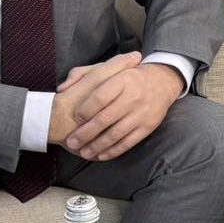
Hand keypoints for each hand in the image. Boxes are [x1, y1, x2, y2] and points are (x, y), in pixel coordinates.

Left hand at [57, 58, 181, 160]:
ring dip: (97, 146)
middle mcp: (133, 97)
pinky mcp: (148, 126)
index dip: (85, 110)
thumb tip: (62, 89)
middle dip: (85, 133)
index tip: (75, 119)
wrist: (161, 82)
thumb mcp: (107, 68)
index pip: (99, 98)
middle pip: (105, 119)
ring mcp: (141, 113)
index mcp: (122, 80)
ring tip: (83, 152)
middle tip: (72, 142)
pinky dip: (113, 151)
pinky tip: (101, 155)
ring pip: (115, 134)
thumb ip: (82, 74)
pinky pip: (128, 142)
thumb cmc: (127, 76)